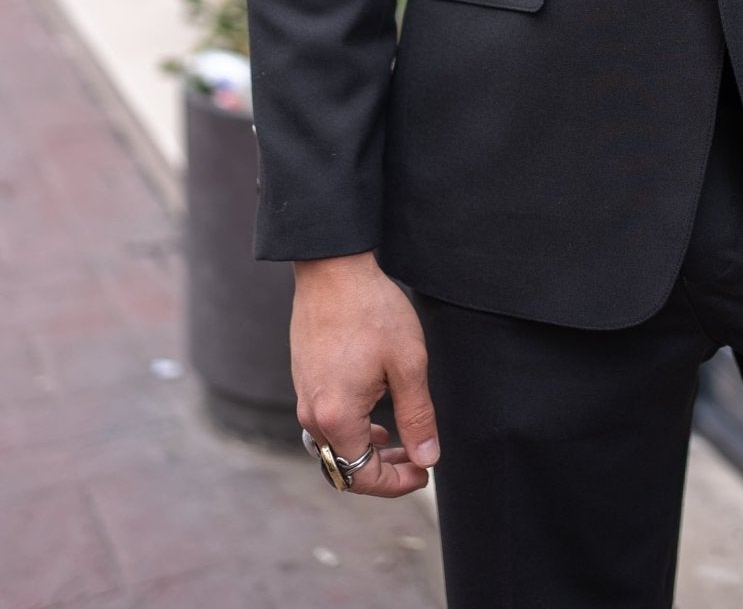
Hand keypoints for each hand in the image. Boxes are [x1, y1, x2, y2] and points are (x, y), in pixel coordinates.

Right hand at [292, 251, 439, 497]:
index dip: (397, 484)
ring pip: (334, 447)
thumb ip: (417, 417)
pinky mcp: (304, 380)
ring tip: (399, 439)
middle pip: (344, 469)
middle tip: (417, 460)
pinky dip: (352, 431)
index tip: (425, 473)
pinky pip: (326, 423)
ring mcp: (305, 396)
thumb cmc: (372, 311)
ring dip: (366, 452)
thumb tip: (428, 460)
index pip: (363, 477)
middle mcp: (313, 414)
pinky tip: (376, 415)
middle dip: (382, 473)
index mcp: (337, 417)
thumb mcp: (408, 364)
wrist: (333, 268)